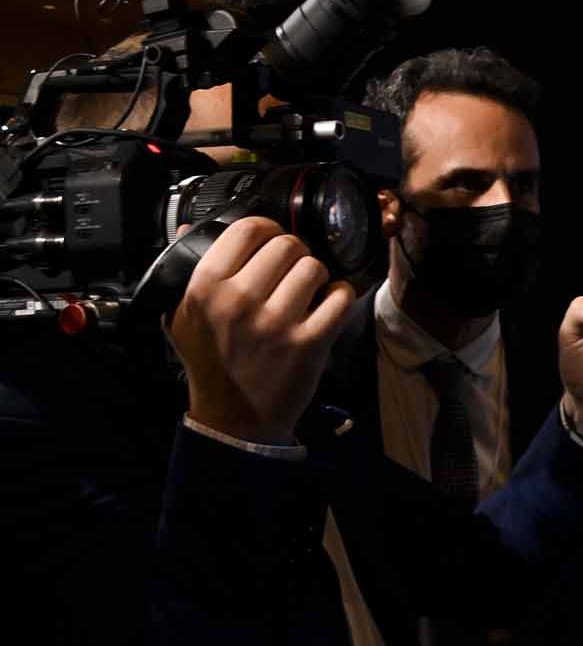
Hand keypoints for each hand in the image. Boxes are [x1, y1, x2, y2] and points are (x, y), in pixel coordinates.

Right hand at [170, 216, 354, 443]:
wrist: (233, 418)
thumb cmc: (210, 363)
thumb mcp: (181, 317)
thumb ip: (186, 271)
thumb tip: (187, 228)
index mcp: (206, 288)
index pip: (247, 229)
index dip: (267, 228)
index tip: (272, 240)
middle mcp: (239, 301)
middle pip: (287, 245)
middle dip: (295, 253)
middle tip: (292, 269)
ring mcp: (276, 323)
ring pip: (315, 267)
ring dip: (317, 275)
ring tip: (308, 289)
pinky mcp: (308, 342)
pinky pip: (340, 297)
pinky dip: (340, 295)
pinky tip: (328, 303)